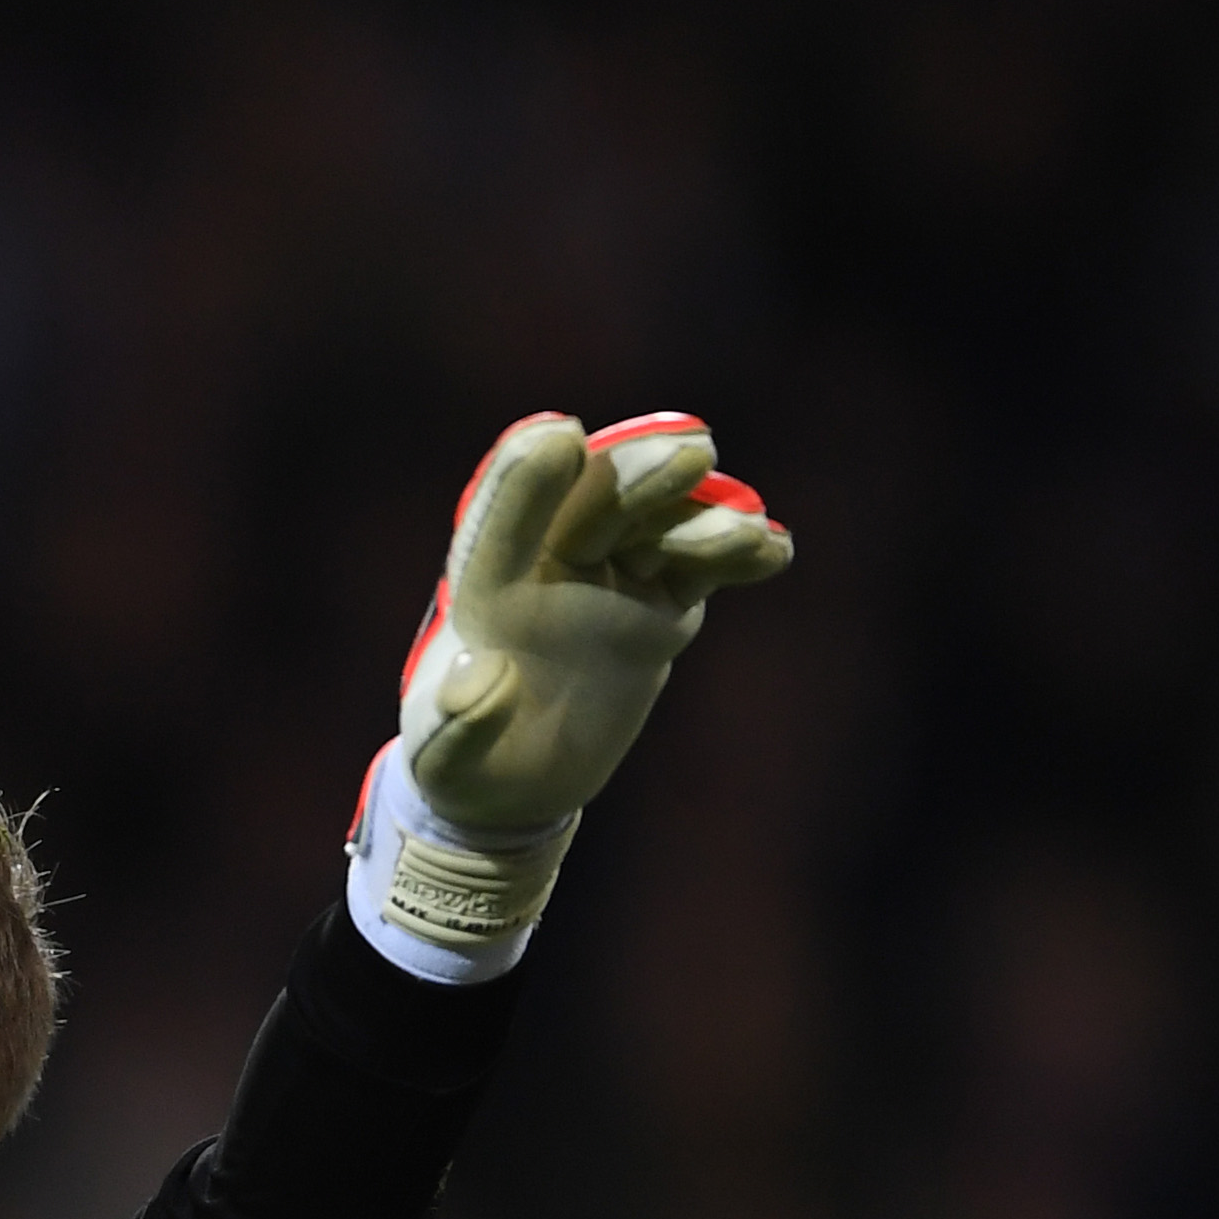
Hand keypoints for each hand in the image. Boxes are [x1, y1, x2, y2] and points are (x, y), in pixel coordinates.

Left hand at [398, 412, 794, 833]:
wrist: (518, 783)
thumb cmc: (465, 764)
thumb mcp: (445, 757)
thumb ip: (455, 722)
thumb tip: (484, 679)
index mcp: (485, 590)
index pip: (500, 521)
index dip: (525, 477)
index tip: (559, 435)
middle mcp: (549, 569)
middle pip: (593, 502)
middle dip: (638, 474)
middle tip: (694, 452)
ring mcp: (610, 581)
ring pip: (656, 526)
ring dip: (701, 517)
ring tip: (744, 532)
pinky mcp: (658, 606)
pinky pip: (702, 567)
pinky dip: (737, 555)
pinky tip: (773, 550)